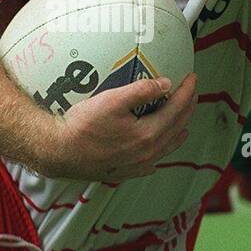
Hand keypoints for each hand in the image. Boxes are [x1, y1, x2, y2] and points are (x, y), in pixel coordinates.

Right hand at [37, 72, 196, 181]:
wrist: (59, 152)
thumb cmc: (82, 126)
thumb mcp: (112, 101)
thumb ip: (141, 90)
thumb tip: (166, 83)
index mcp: (148, 135)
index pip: (177, 109)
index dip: (187, 92)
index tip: (192, 78)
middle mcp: (147, 153)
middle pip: (177, 128)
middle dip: (187, 108)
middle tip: (192, 93)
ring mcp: (138, 165)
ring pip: (167, 147)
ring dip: (179, 130)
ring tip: (184, 120)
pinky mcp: (126, 171)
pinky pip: (153, 162)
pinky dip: (162, 150)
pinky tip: (159, 147)